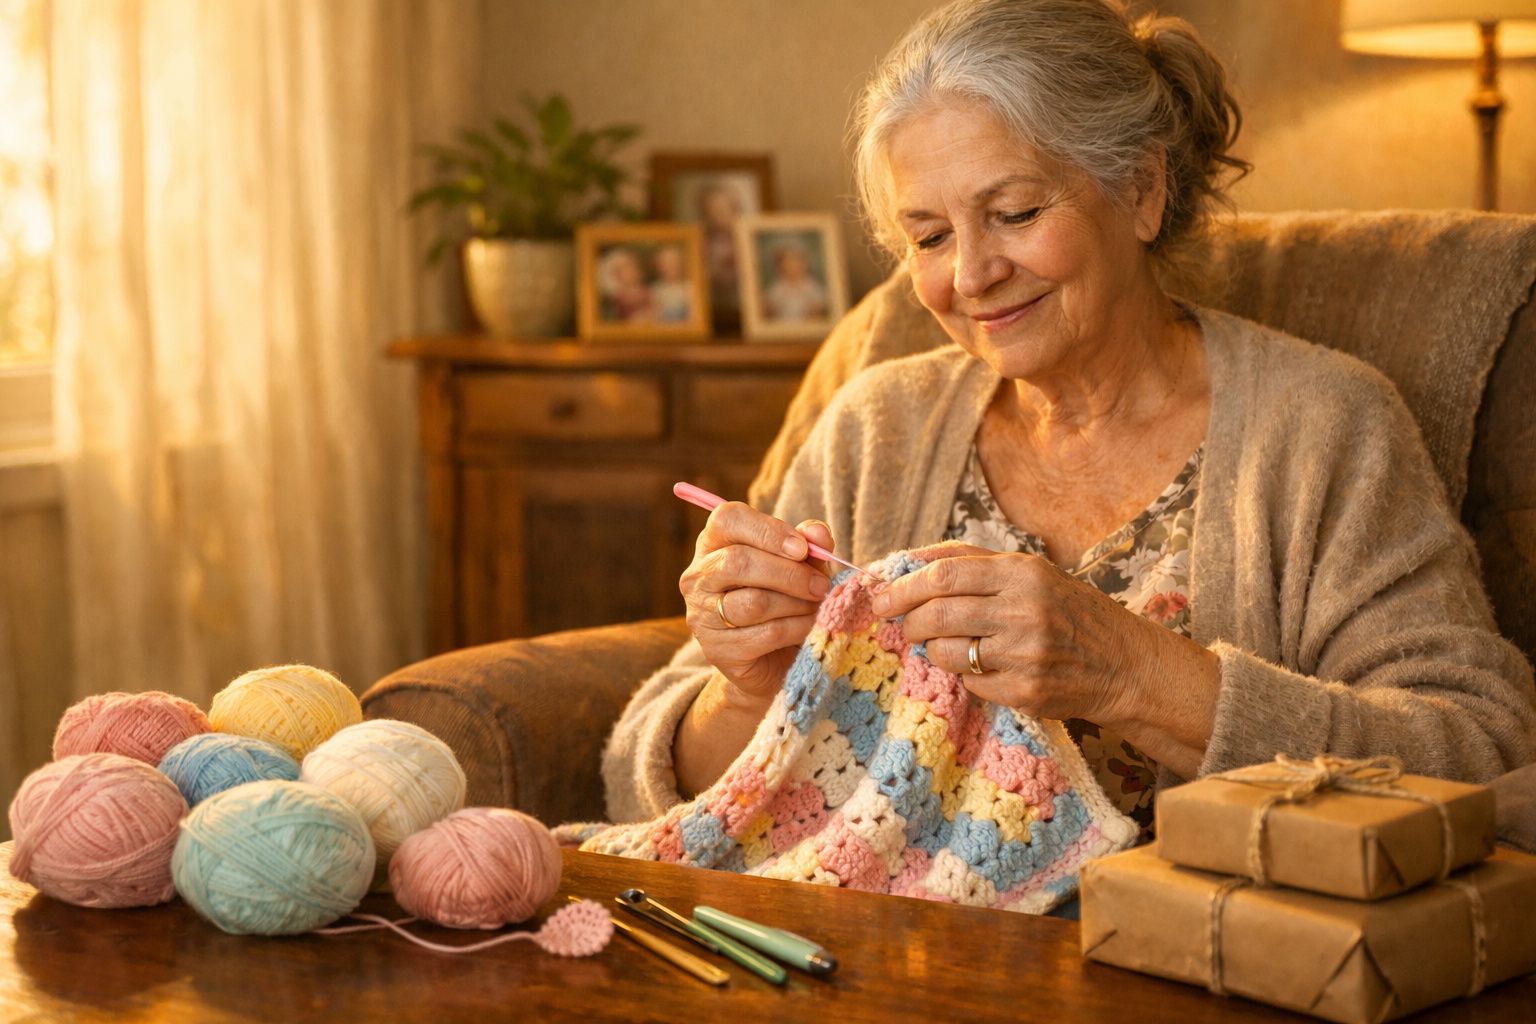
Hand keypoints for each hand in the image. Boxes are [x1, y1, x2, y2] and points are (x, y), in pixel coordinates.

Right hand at [679, 502, 833, 701]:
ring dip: (797, 604)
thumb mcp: (799, 566)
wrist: (773, 660)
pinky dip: (797, 628)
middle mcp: (698, 576)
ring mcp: (702, 615)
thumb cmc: (784, 600)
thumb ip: (809, 546)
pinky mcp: (718, 650)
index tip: (802, 548)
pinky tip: (809, 628)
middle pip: (739, 562)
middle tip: (820, 585)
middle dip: (789, 573)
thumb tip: (817, 533)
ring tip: (817, 606)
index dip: (768, 530)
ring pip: (754, 601)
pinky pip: (766, 633)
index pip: (728, 519)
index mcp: (714, 543)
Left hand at [868, 543, 1160, 728]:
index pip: (942, 576)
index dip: (902, 588)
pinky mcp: (1026, 692)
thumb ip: (971, 559)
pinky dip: (967, 676)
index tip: (879, 599)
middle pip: (937, 615)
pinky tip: (988, 667)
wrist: (1123, 664)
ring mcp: (1025, 654)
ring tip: (949, 645)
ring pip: (946, 652)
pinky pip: (970, 684)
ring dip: (935, 650)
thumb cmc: (1067, 610)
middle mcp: (1024, 610)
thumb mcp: (1030, 571)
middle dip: (910, 623)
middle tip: (905, 627)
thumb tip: (910, 558)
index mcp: (1021, 573)